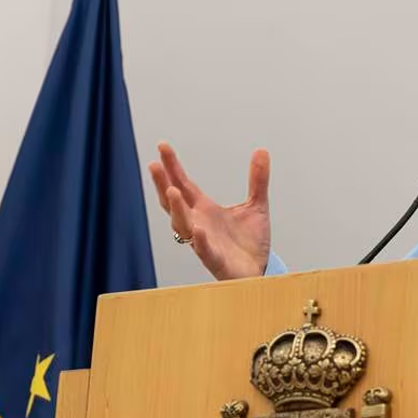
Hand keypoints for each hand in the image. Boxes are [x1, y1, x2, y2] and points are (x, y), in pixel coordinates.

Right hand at [147, 143, 271, 279]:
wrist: (259, 271)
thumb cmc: (250, 242)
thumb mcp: (257, 205)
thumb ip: (258, 179)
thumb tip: (261, 151)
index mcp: (205, 209)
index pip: (184, 184)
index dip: (172, 166)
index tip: (163, 146)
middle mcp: (199, 224)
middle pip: (174, 202)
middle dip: (163, 184)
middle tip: (155, 165)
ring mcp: (204, 242)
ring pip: (183, 225)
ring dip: (177, 209)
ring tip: (171, 191)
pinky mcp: (216, 260)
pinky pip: (204, 251)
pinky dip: (200, 241)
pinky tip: (198, 229)